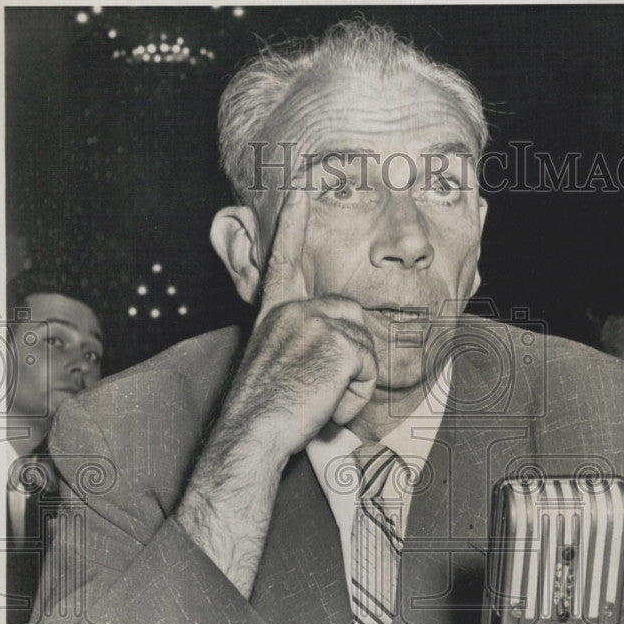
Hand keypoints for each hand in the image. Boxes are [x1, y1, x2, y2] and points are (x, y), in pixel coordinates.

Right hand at [225, 190, 377, 457]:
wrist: (253, 433)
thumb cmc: (263, 413)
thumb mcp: (276, 366)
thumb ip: (300, 344)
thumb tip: (337, 345)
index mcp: (275, 313)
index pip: (284, 261)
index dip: (292, 226)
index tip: (300, 190)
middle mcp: (293, 310)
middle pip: (353, 320)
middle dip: (351, 360)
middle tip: (315, 391)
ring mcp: (315, 321)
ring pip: (365, 347)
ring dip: (352, 383)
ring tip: (316, 399)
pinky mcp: (339, 342)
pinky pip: (369, 369)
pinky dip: (355, 396)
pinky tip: (324, 405)